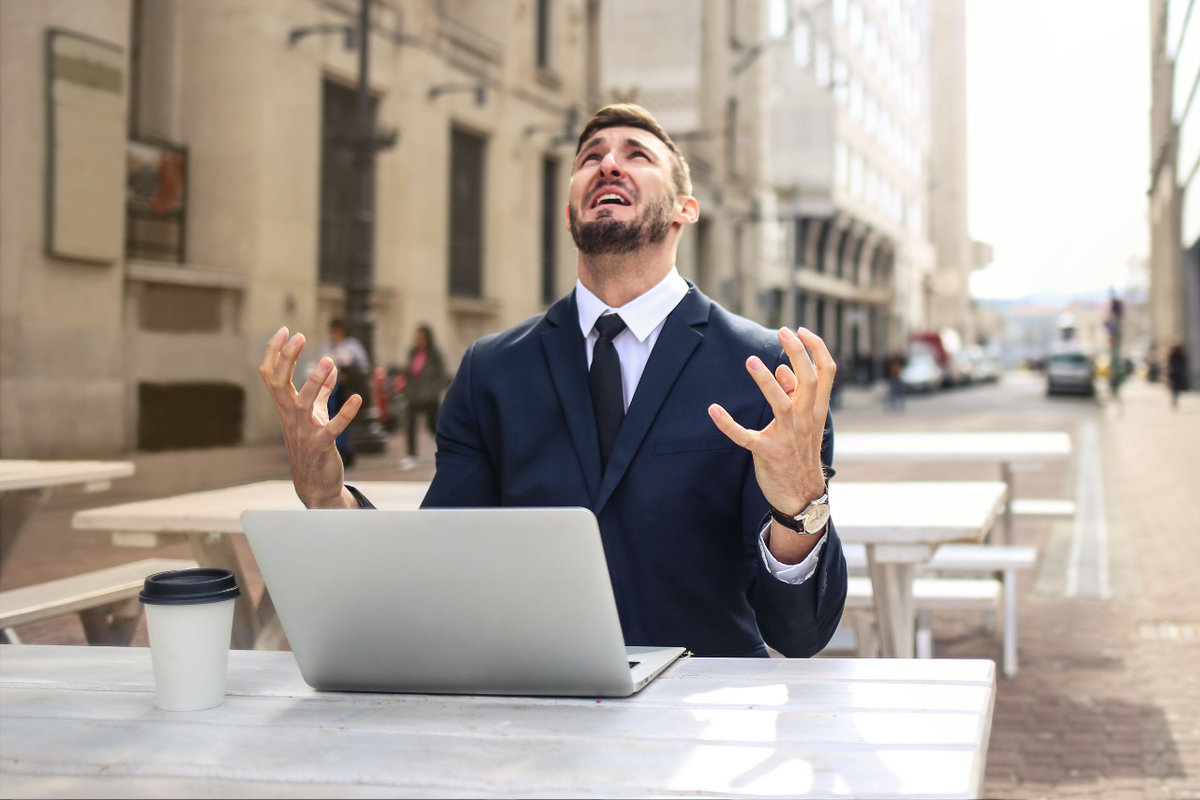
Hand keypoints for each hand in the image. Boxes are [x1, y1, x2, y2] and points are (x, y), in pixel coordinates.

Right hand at [258, 326, 361, 507]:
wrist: (315, 484)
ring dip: (314, 382)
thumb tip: (331, 367)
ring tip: (328, 361)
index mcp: (285, 407)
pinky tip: (357, 399)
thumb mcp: (315, 415)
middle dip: (287, 359)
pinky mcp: (321, 446)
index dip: (274, 352)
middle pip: (280, 384)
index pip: (271, 375)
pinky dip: (344, 414)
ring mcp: (304, 432)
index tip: (284, 329)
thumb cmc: (313, 445)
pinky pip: (332, 429)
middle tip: (298, 336)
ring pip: (302, 403)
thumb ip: (321, 392)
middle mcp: (290, 417)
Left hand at [708, 327, 833, 553]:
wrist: (802, 495)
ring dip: (765, 381)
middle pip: (809, 380)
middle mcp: (806, 420)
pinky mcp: (767, 452)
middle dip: (797, 353)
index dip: (816, 348)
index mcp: (816, 410)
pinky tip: (713, 410)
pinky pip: (746, 436)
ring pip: (780, 404)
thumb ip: (795, 396)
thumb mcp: (805, 423)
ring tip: (751, 360)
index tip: (801, 330)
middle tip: (782, 331)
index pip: (826, 373)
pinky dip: (728, 423)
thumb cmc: (800, 453)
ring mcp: (788, 437)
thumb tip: (782, 369)